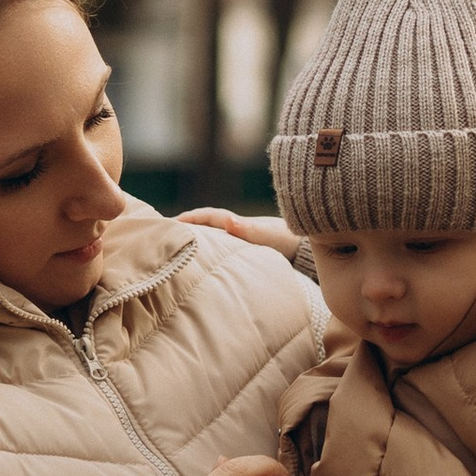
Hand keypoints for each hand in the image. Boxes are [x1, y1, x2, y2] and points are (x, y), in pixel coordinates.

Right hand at [182, 206, 305, 254]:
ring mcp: (243, 237)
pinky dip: (214, 249)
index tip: (172, 222)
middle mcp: (238, 228)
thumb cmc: (286, 241)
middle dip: (190, 226)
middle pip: (209, 224)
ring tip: (182, 246)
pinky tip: (209, 259)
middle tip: (168, 232)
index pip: (209, 216)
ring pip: (217, 234)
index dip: (191, 218)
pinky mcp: (249, 248)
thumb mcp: (265, 235)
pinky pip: (225, 246)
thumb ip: (247, 229)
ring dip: (201, 237)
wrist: (307, 249)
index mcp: (238, 223)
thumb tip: (229, 221)